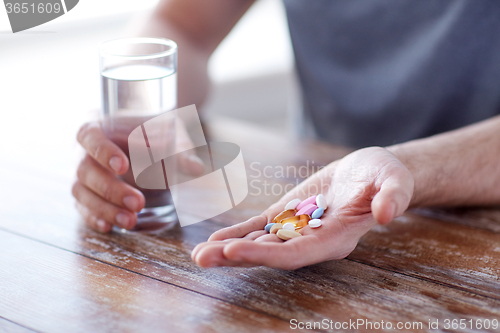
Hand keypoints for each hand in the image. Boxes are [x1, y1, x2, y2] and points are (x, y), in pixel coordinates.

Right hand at [72, 121, 203, 232]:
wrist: (146, 142)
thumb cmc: (153, 133)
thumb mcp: (169, 133)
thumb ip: (179, 149)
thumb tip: (195, 167)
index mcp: (98, 127)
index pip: (90, 136)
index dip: (103, 151)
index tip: (123, 165)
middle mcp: (83, 151)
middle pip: (86, 170)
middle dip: (111, 189)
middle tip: (138, 202)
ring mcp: (82, 175)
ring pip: (82, 193)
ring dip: (106, 209)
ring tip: (131, 221)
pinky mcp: (86, 195)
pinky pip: (83, 208)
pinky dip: (95, 218)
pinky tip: (110, 227)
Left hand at [192, 147, 413, 268]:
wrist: (371, 172)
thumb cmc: (386, 177)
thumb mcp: (395, 181)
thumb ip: (393, 197)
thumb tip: (386, 215)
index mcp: (337, 238)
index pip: (298, 253)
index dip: (266, 254)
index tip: (234, 250)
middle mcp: (313, 241)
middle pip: (271, 254)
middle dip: (237, 256)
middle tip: (202, 258)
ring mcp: (297, 229)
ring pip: (260, 242)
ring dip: (229, 249)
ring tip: (199, 254)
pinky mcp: (288, 215)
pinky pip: (259, 226)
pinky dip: (237, 232)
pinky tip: (214, 239)